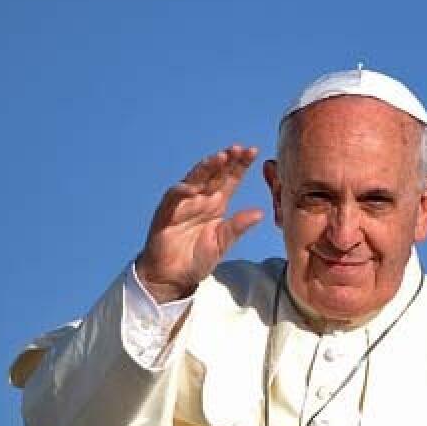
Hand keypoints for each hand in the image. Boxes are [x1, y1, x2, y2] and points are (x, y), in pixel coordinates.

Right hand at [135, 146, 263, 302]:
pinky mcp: (166, 213)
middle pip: (214, 174)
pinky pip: (174, 197)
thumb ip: (237, 226)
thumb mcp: (222, 243)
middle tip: (238, 148)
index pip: (230, 179)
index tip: (254, 150)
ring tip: (220, 158)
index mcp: (216, 204)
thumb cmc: (197, 259)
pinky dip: (182, 190)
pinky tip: (193, 187)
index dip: (240, 165)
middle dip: (225, 160)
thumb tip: (260, 213)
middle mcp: (201, 199)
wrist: (172, 277)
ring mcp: (183, 204)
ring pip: (194, 179)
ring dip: (206, 168)